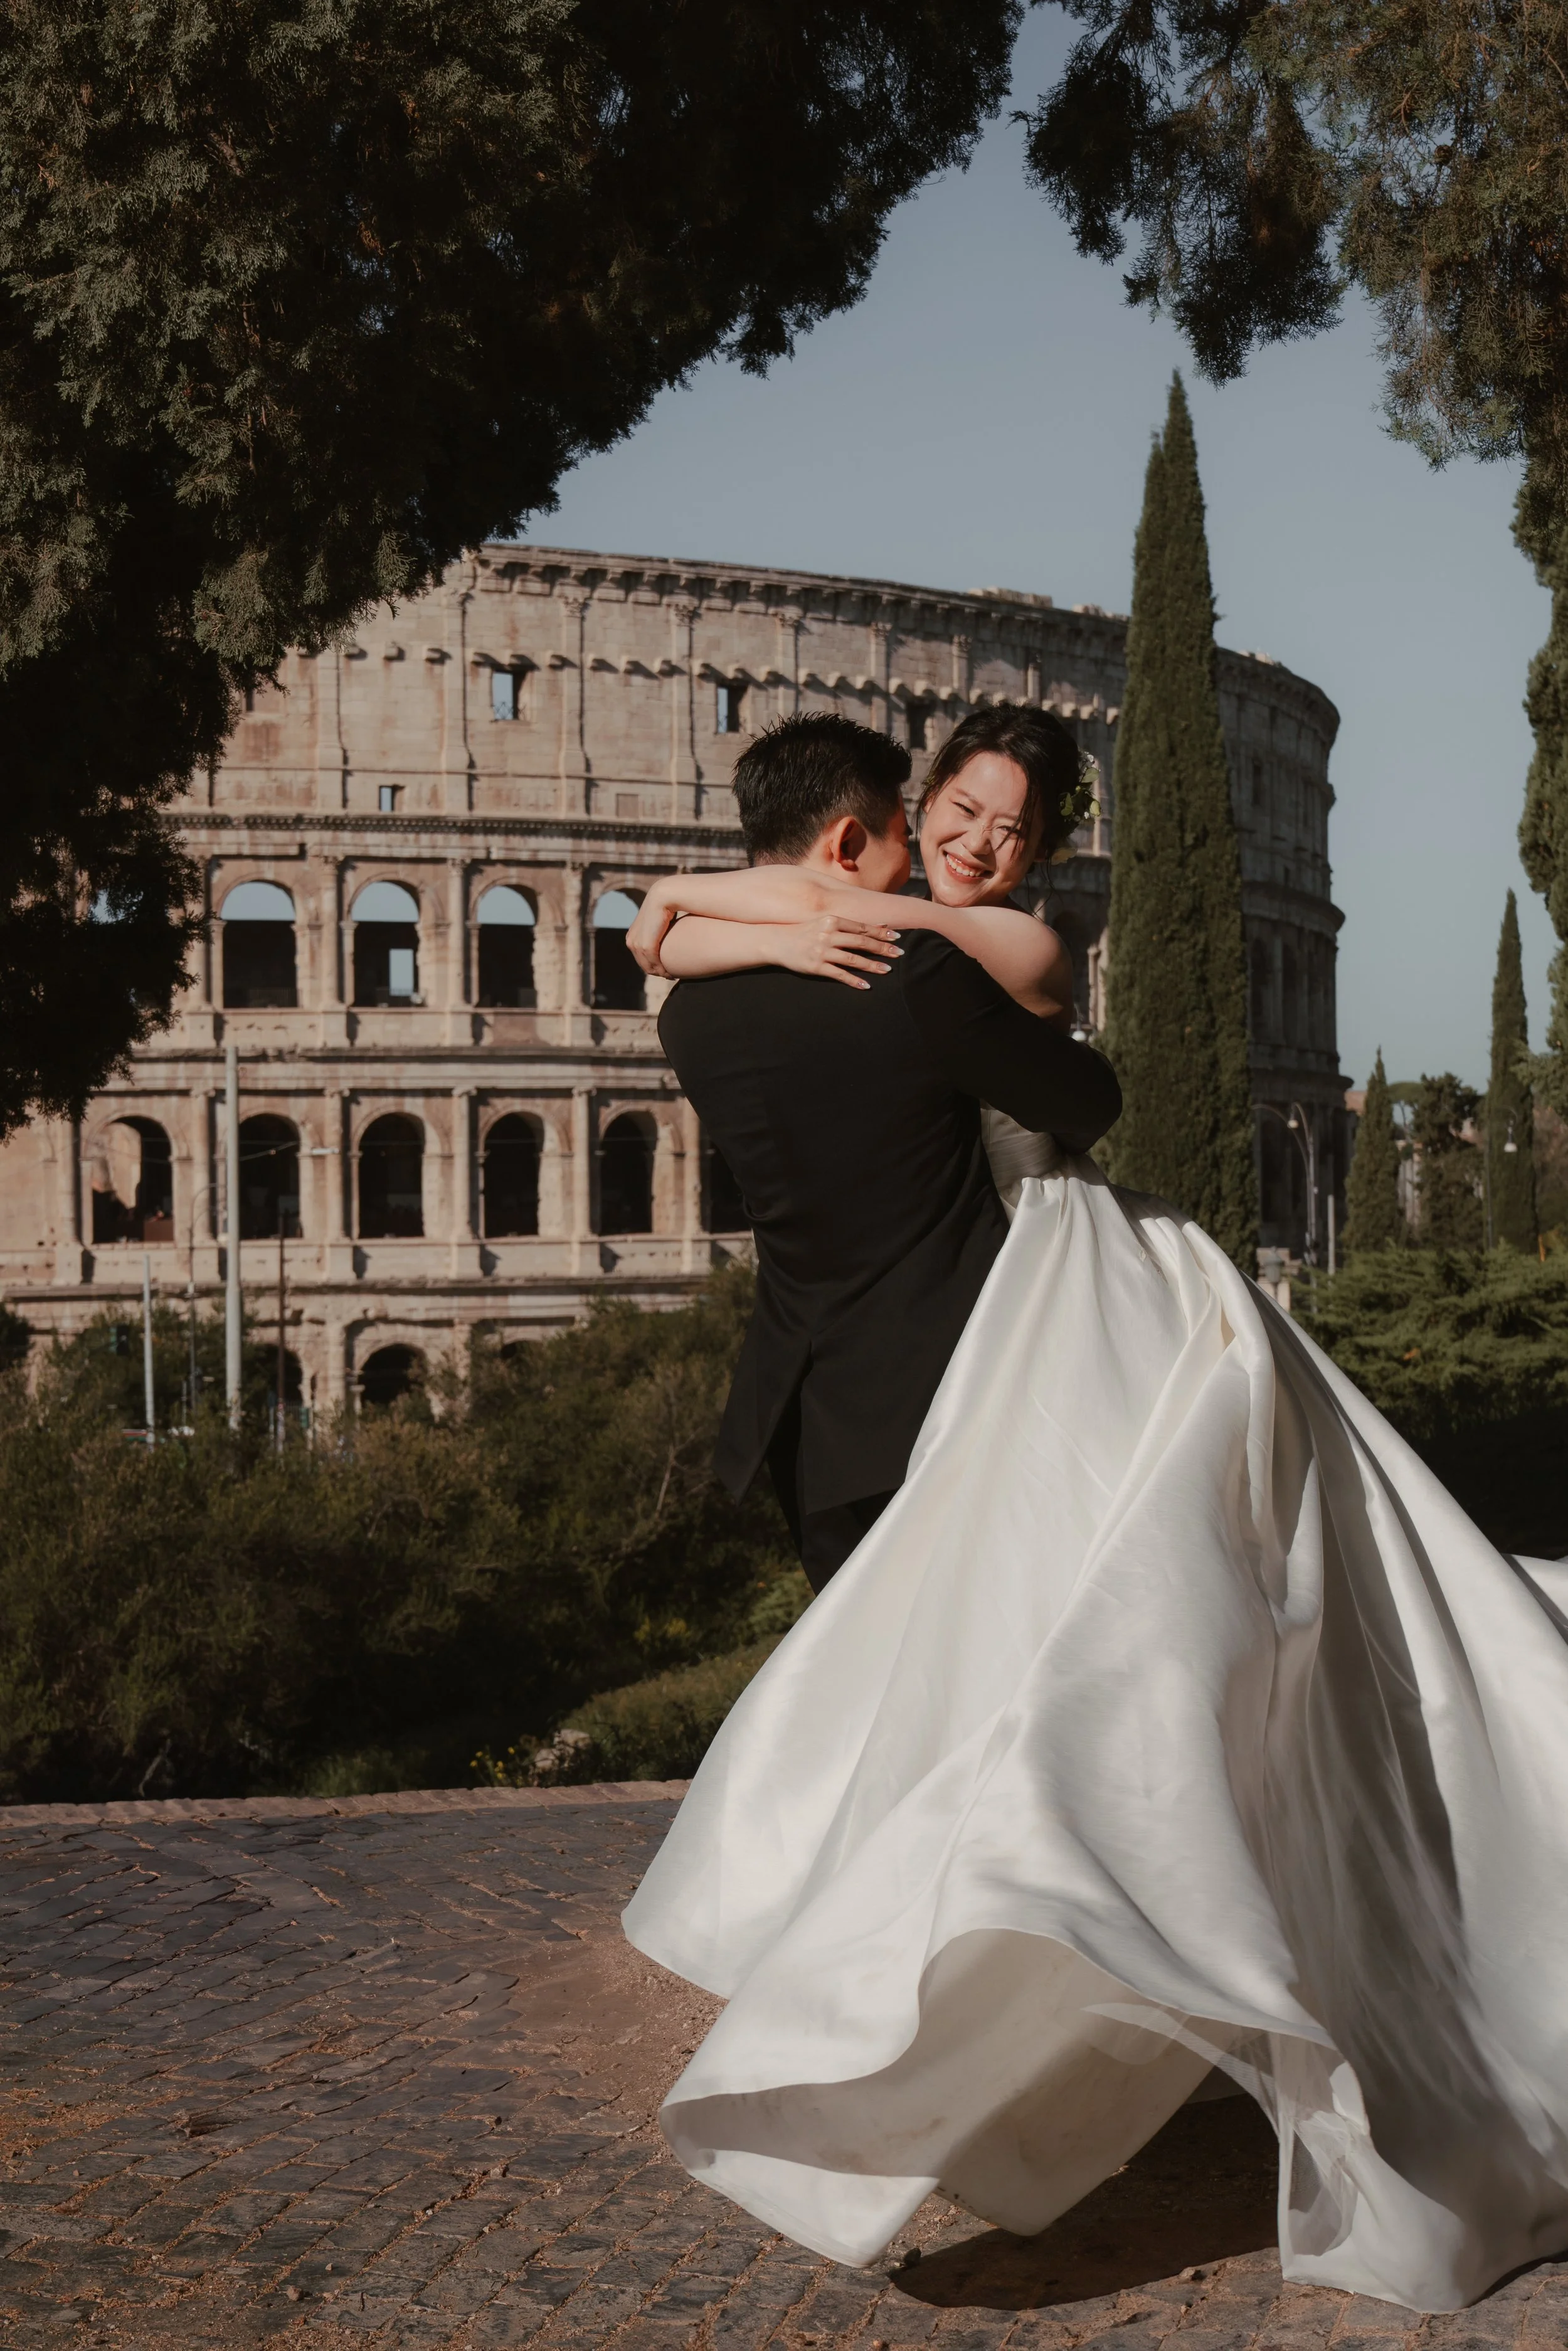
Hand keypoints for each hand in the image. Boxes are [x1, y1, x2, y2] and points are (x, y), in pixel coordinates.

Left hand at [627, 885, 677, 975]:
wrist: (664, 895)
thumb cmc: (666, 906)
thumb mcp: (659, 920)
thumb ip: (660, 929)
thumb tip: (667, 935)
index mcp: (632, 936)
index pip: (641, 958)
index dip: (654, 966)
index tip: (667, 970)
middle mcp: (631, 941)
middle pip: (644, 964)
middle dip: (657, 971)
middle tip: (671, 976)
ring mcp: (636, 943)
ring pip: (649, 966)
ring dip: (661, 973)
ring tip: (672, 976)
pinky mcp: (645, 945)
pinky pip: (654, 963)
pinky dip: (663, 970)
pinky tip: (672, 973)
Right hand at [773, 914, 902, 988]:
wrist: (777, 942)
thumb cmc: (805, 931)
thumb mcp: (825, 923)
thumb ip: (850, 925)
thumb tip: (879, 926)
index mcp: (832, 921)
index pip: (862, 928)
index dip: (880, 934)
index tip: (896, 938)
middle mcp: (828, 934)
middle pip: (861, 942)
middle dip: (882, 948)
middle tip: (899, 954)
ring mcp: (822, 951)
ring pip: (853, 959)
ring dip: (872, 965)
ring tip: (887, 970)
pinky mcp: (816, 966)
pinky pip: (839, 974)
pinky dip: (853, 980)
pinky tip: (866, 985)